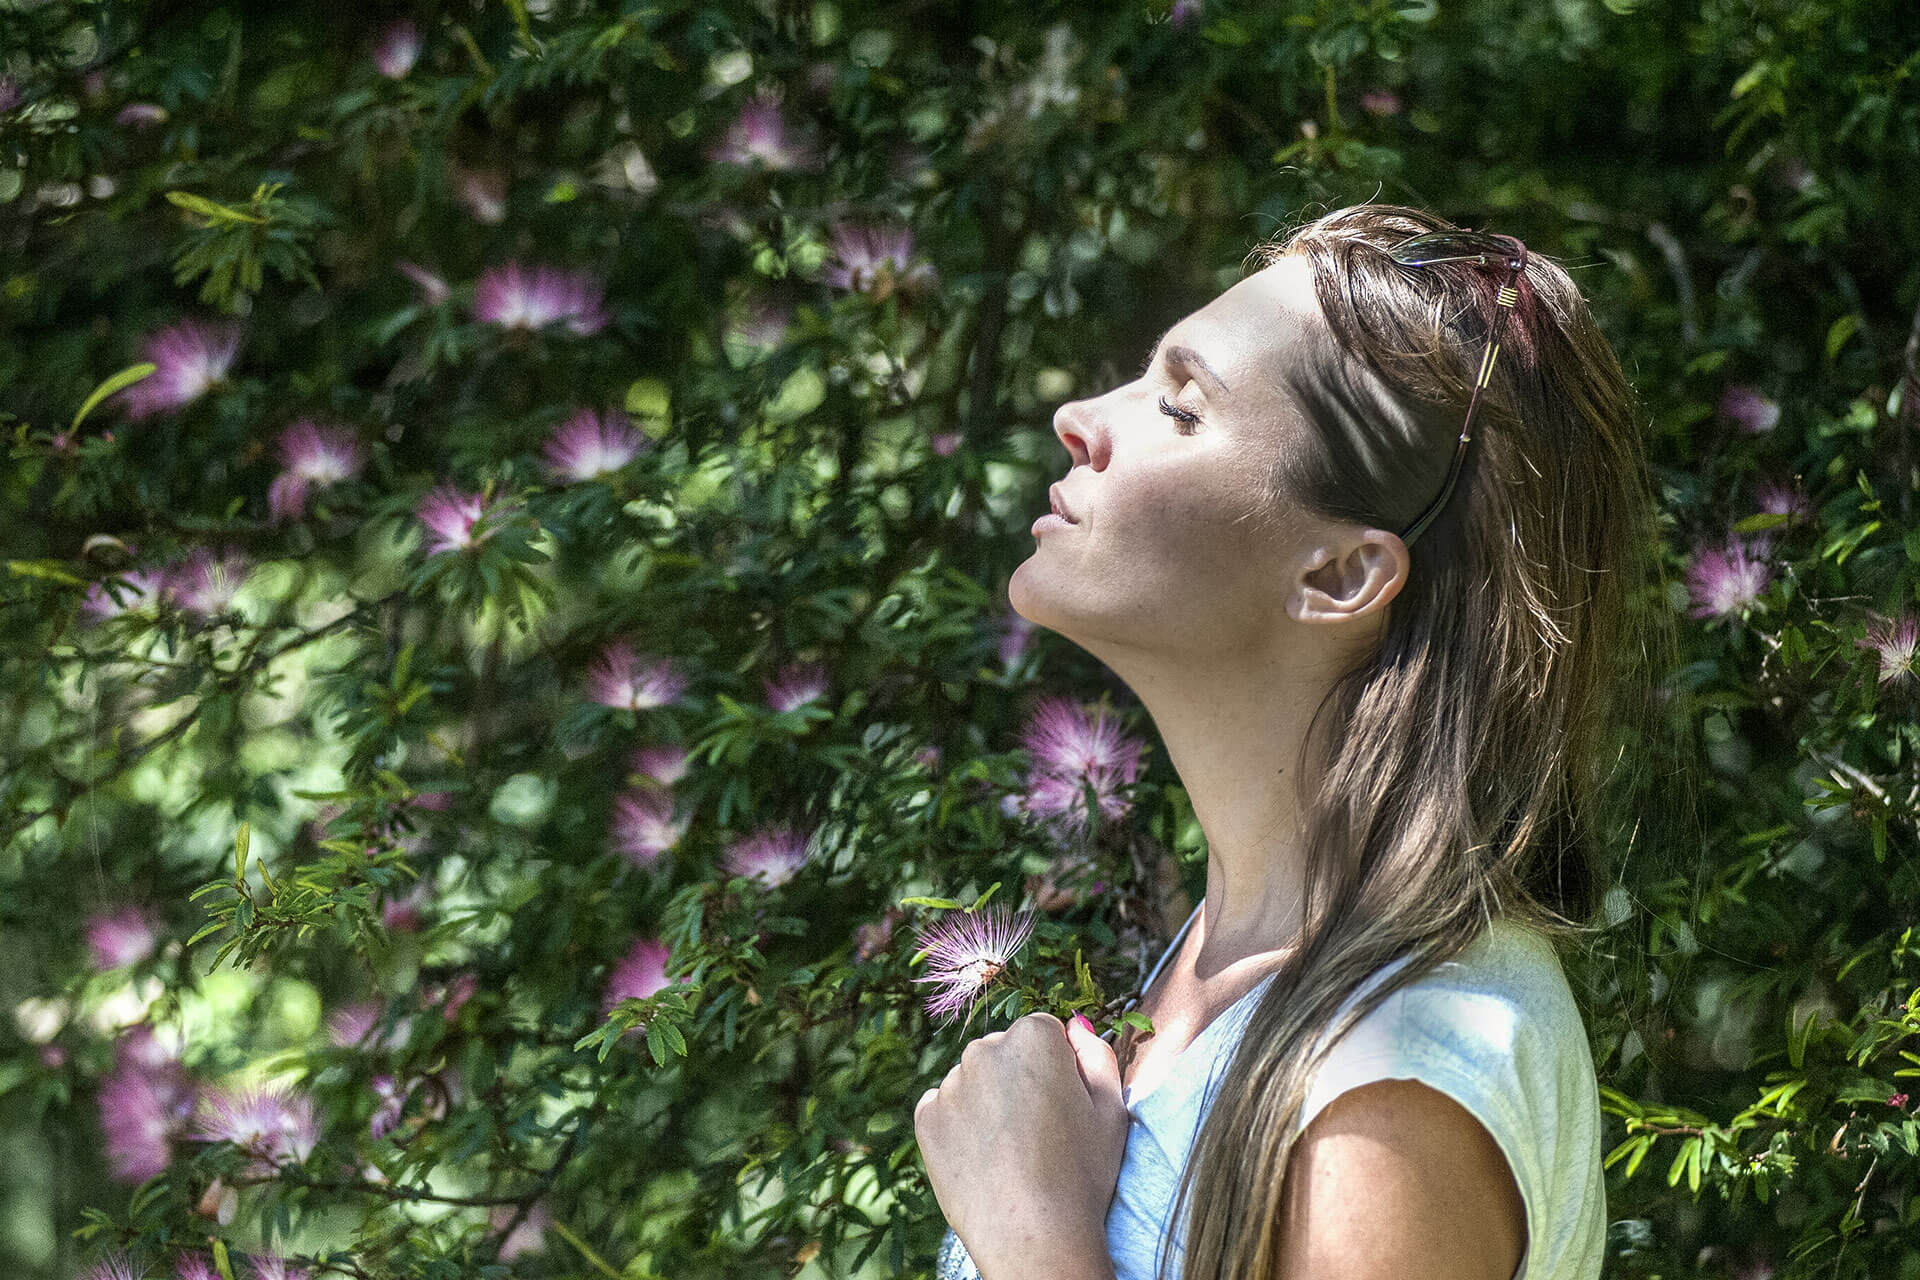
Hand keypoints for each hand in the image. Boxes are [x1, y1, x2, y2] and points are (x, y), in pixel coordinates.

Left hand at [914, 1012, 1127, 1278]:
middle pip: (1004, 1052)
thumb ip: (1097, 1055)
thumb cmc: (1082, 1174)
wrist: (1033, 1237)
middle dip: (1019, 1078)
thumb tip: (1075, 1028)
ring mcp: (950, 1084)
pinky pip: (945, 1108)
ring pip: (974, 1081)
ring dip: (988, 1101)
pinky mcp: (926, 1118)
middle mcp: (984, 1050)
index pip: (1044, 1032)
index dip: (1059, 1068)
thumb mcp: (1111, 1109)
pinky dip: (960, 1125)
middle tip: (1039, 1132)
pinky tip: (984, 1158)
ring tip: (1011, 1152)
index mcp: (1033, 1038)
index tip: (1064, 1105)